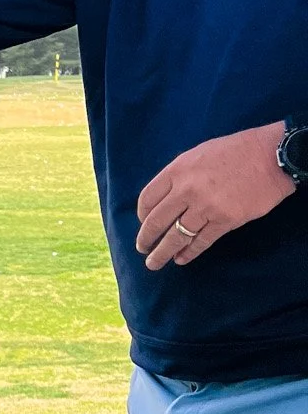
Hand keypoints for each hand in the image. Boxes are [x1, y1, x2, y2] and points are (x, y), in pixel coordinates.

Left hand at [135, 122, 292, 268]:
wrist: (272, 156)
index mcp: (177, 170)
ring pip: (176, 236)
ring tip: (155, 263)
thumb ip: (180, 175)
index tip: (143, 223)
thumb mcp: (199, 154)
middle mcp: (187, 190)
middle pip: (156, 221)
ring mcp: (205, 207)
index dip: (142, 215)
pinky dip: (189, 253)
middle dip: (146, 239)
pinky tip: (182, 259)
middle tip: (142, 249)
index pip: (147, 198)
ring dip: (163, 253)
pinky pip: (201, 242)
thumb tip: (167, 197)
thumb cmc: (237, 150)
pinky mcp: (225, 221)